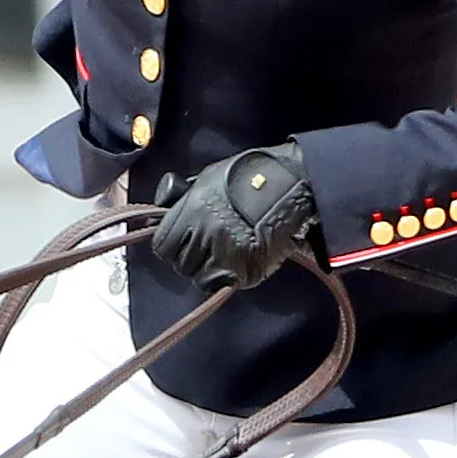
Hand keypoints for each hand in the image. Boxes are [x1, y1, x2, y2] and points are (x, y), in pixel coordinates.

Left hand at [147, 145, 319, 292]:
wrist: (293, 183)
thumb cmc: (250, 175)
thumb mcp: (207, 179)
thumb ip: (185, 201)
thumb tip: (167, 213)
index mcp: (193, 211)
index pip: (163, 246)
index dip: (172, 245)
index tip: (180, 243)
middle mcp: (207, 235)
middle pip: (182, 265)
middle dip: (191, 258)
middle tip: (206, 247)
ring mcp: (228, 255)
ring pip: (202, 279)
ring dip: (209, 270)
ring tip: (224, 254)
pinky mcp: (248, 271)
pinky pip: (227, 283)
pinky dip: (230, 276)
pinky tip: (239, 259)